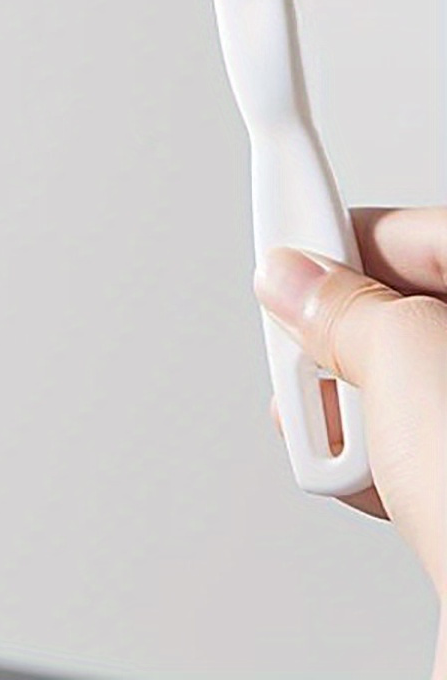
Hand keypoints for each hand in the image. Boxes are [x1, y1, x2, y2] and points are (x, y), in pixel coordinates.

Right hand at [254, 207, 446, 673]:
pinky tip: (354, 471)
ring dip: (343, 404)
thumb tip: (291, 282)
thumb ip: (342, 306)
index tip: (286, 243)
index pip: (418, 233)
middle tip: (302, 345)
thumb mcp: (409, 362)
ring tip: (330, 426)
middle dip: (335, 333)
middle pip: (399, 309)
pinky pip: (404, 441)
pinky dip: (367, 453)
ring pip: (393, 382)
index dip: (343, 233)